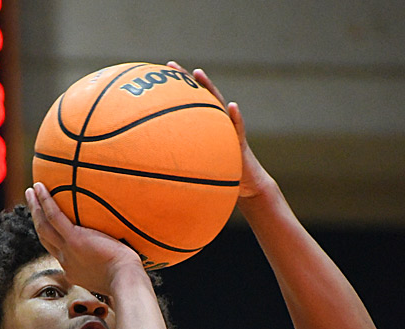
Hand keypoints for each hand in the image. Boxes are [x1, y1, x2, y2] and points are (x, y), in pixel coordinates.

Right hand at [25, 182, 142, 292]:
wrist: (126, 281)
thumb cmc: (129, 279)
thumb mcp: (115, 275)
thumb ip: (113, 264)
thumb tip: (126, 254)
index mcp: (74, 270)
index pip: (59, 253)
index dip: (52, 238)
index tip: (51, 227)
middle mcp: (66, 262)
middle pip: (45, 238)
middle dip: (37, 220)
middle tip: (33, 204)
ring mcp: (67, 251)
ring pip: (43, 226)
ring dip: (35, 208)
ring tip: (31, 191)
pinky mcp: (74, 240)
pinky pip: (54, 217)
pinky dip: (45, 201)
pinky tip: (39, 187)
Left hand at [166, 61, 274, 200]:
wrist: (248, 186)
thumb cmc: (222, 179)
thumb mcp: (199, 173)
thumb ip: (184, 168)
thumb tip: (158, 174)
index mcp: (206, 131)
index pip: (188, 108)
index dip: (174, 93)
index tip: (156, 79)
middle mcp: (217, 125)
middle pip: (200, 98)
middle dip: (185, 80)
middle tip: (170, 65)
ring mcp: (229, 130)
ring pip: (218, 106)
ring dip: (209, 88)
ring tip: (198, 73)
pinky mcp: (240, 143)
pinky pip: (239, 129)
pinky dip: (236, 118)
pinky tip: (232, 107)